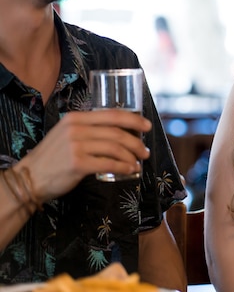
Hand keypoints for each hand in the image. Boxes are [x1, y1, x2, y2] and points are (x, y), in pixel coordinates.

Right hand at [15, 110, 151, 201]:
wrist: (29, 177)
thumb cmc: (53, 157)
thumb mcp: (67, 134)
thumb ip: (88, 128)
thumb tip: (119, 131)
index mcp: (76, 118)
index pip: (111, 114)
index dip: (133, 119)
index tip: (147, 125)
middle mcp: (76, 129)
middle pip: (117, 132)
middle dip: (136, 142)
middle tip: (145, 151)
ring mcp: (76, 146)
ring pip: (115, 148)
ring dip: (132, 156)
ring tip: (138, 162)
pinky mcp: (77, 164)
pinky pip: (108, 163)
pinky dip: (123, 167)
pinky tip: (130, 169)